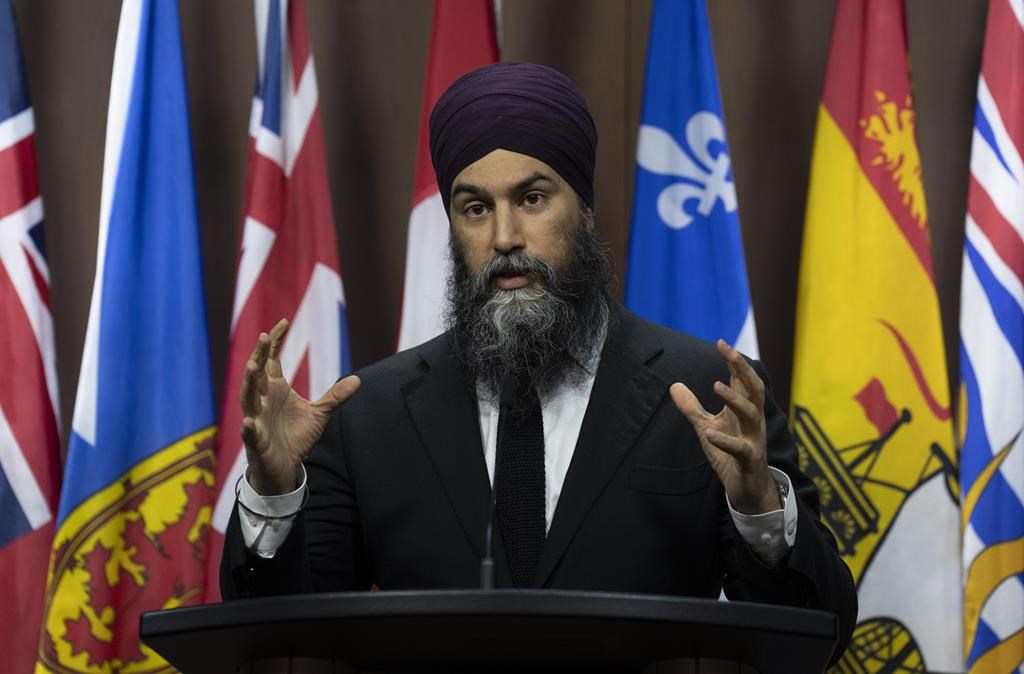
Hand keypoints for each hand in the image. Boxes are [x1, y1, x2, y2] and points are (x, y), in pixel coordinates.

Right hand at [240, 318, 360, 494]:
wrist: (286, 466)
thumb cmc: (297, 437)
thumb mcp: (320, 414)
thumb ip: (335, 396)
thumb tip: (357, 380)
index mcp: (275, 389)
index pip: (271, 360)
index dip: (275, 342)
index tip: (283, 322)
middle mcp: (263, 400)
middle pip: (257, 373)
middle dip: (259, 355)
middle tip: (264, 336)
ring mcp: (256, 419)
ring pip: (248, 398)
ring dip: (249, 383)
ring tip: (253, 367)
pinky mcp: (256, 441)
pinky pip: (250, 433)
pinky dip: (249, 428)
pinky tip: (248, 422)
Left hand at [669, 339, 779, 513]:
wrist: (748, 488)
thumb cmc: (730, 454)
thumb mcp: (707, 427)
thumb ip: (692, 407)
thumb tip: (673, 385)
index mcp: (744, 410)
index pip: (742, 380)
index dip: (734, 361)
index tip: (721, 342)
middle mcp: (753, 421)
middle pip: (754, 389)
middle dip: (743, 369)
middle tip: (729, 352)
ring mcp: (753, 439)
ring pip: (752, 414)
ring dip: (735, 399)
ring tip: (716, 386)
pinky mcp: (749, 460)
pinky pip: (740, 449)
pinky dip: (724, 440)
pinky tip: (709, 433)